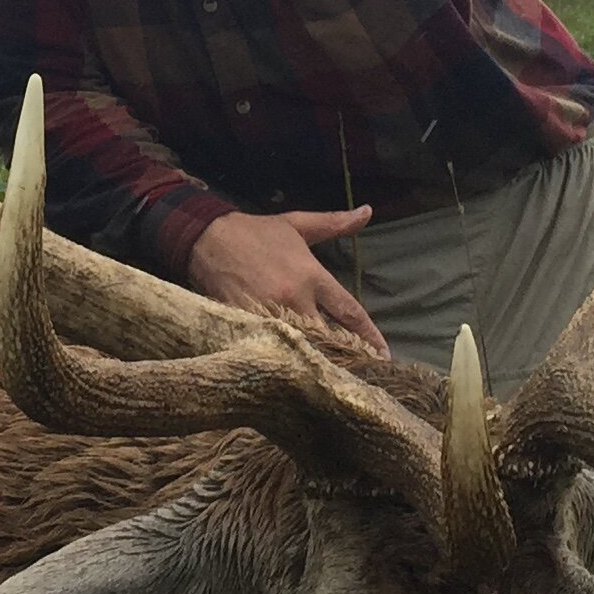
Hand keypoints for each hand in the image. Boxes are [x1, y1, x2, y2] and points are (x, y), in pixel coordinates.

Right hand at [185, 207, 389, 357]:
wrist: (208, 238)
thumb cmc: (256, 232)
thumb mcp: (297, 225)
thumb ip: (335, 223)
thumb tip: (368, 212)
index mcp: (312, 275)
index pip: (349, 311)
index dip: (369, 336)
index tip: (384, 355)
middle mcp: (295, 298)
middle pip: (328, 337)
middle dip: (345, 357)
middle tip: (363, 376)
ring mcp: (270, 314)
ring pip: (300, 347)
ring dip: (317, 362)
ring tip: (334, 382)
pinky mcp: (246, 324)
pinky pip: (271, 347)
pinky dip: (283, 360)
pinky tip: (294, 375)